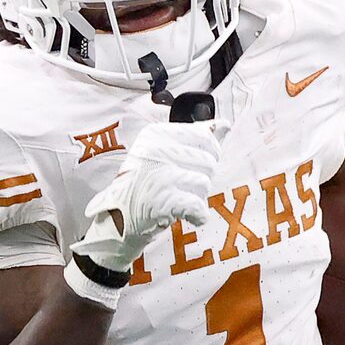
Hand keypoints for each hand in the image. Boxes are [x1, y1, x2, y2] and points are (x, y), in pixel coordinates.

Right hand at [71, 120, 220, 272]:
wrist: (118, 220)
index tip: (193, 168)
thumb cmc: (144, 186)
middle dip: (201, 179)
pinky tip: (188, 216)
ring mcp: (157, 174)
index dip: (208, 156)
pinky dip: (198, 215)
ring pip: (205, 183)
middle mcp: (155, 150)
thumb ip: (197, 137)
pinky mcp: (162, 200)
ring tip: (179, 201)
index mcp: (155, 134)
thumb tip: (225, 124)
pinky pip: (198, 206)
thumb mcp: (165, 154)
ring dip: (197, 198)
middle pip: (208, 161)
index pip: (204, 136)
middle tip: (181, 188)